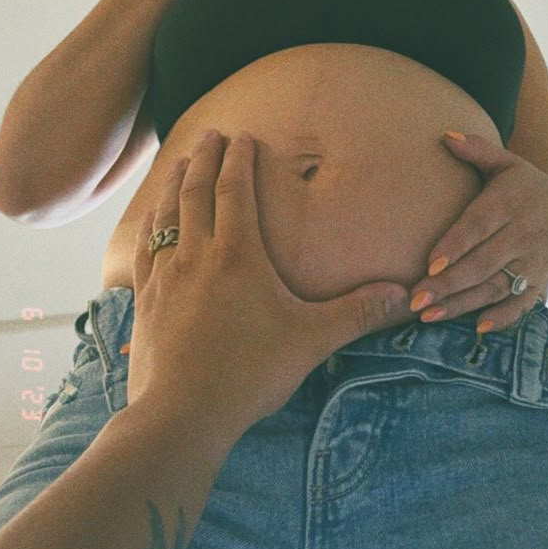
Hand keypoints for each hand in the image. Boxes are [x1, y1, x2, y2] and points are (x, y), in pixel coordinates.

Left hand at [127, 130, 408, 432]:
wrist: (183, 414)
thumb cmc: (251, 373)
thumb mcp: (312, 340)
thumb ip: (357, 313)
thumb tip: (403, 295)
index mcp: (238, 255)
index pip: (236, 190)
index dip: (239, 159)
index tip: (243, 136)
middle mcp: (197, 254)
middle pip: (198, 191)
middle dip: (206, 158)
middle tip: (212, 134)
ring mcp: (165, 275)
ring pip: (167, 214)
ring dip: (174, 183)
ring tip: (180, 162)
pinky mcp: (144, 299)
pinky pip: (144, 248)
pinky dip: (148, 224)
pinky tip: (149, 221)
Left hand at [407, 133, 547, 333]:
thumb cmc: (529, 189)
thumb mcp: (510, 165)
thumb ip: (478, 149)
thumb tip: (443, 135)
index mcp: (509, 202)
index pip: (478, 225)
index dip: (456, 245)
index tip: (430, 263)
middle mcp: (522, 234)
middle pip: (482, 263)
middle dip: (448, 284)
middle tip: (415, 299)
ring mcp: (533, 262)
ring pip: (494, 287)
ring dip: (461, 304)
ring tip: (428, 316)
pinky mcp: (540, 282)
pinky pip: (520, 304)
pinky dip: (502, 318)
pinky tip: (476, 330)